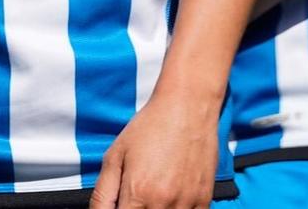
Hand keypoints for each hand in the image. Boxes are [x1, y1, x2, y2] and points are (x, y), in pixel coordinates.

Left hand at [88, 92, 219, 208]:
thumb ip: (103, 193)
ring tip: (150, 196)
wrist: (187, 108)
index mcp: (138, 193)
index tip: (119, 206)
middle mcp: (164, 203)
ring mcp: (187, 204)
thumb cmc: (150, 127)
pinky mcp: (204, 201)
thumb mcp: (115, 156)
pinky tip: (169, 201)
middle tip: (133, 199)